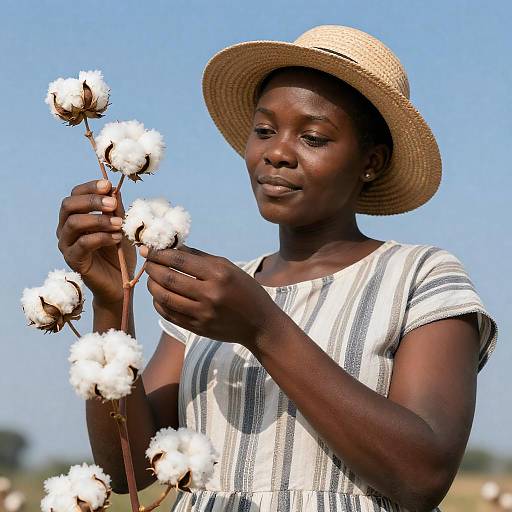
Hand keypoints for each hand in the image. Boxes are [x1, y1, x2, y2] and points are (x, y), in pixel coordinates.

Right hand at [56, 179, 136, 306]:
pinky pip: (82, 243)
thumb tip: (113, 189)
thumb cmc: (119, 253)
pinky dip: (101, 237)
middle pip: (68, 205)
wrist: (120, 282)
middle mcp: (66, 228)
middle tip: (112, 204)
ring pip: (74, 223)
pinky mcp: (73, 260)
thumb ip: (115, 210)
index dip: (90, 187)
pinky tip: (117, 238)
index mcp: (76, 216)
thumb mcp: (120, 227)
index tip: (108, 185)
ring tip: (119, 224)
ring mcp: (67, 245)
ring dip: (99, 220)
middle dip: (92, 201)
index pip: (75, 194)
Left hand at [141, 244, 281, 346]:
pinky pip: (169, 314)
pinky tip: (159, 296)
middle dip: (152, 268)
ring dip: (151, 286)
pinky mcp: (197, 328)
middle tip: (147, 262)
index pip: (180, 260)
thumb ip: (200, 258)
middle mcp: (210, 294)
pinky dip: (159, 303)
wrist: (259, 324)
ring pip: (164, 298)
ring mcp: (202, 314)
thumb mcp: (229, 268)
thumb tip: (172, 248)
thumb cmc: (244, 290)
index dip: (160, 253)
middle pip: (168, 278)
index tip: (150, 249)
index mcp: (219, 274)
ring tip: (151, 279)